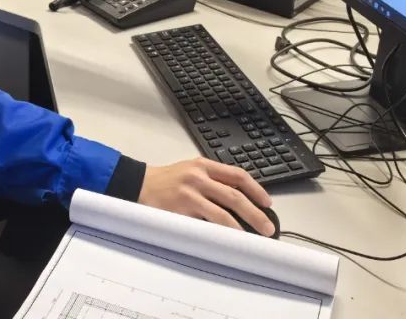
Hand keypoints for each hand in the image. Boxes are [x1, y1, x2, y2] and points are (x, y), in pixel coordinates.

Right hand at [138, 158, 274, 235]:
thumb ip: (211, 180)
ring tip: (254, 237)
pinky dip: (220, 233)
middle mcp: (198, 176)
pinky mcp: (181, 209)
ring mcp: (190, 193)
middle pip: (235, 195)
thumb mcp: (189, 171)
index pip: (237, 175)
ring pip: (223, 212)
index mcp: (203, 165)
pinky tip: (228, 240)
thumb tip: (239, 201)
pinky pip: (206, 223)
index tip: (268, 203)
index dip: (256, 189)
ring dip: (242, 226)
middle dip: (255, 213)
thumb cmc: (166, 181)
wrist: (137, 184)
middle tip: (268, 227)